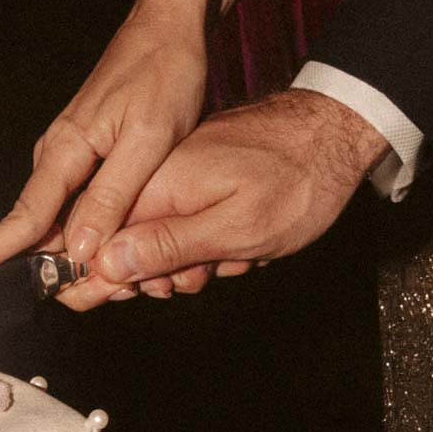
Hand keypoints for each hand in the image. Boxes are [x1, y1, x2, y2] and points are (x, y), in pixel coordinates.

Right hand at [0, 0, 211, 283]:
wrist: (171, 24)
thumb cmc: (165, 74)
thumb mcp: (148, 140)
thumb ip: (113, 196)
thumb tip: (80, 250)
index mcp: (66, 151)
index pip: (20, 219)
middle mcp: (57, 153)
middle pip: (34, 227)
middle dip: (39, 268)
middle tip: (72, 300)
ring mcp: (70, 152)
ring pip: (57, 218)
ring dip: (70, 252)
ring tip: (100, 280)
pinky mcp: (87, 150)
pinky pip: (75, 202)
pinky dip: (88, 229)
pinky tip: (108, 244)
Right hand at [57, 88, 388, 310]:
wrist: (336, 133)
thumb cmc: (299, 179)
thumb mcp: (236, 228)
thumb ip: (167, 246)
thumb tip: (108, 264)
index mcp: (157, 184)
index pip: (96, 237)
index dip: (97, 276)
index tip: (103, 298)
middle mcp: (157, 177)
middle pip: (122, 243)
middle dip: (155, 273)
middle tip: (194, 277)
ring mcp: (176, 175)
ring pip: (156, 240)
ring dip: (188, 261)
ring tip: (231, 259)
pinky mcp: (194, 177)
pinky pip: (180, 224)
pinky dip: (205, 242)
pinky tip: (236, 246)